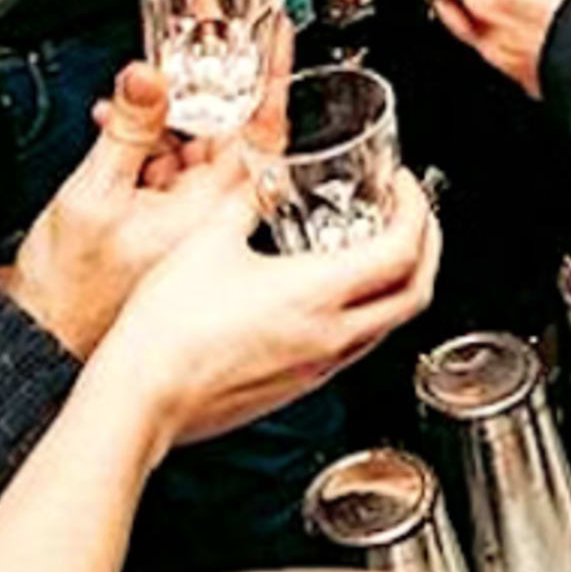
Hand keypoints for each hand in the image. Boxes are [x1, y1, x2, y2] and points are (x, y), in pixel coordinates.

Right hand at [0, 64, 243, 356]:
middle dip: (211, 90)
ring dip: (172, 122)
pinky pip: (175, 184)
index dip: (270, 81)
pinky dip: (153, 154)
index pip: (259, 134)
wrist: (40, 345)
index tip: (277, 41)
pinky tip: (120, 136)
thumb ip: (128, 129)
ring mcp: (195, 241)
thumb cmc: (67, 292)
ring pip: (198, 158)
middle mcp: (214, 230)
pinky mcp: (170, 246)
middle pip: (231, 140)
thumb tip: (150, 77)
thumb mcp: (93, 194)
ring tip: (139, 95)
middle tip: (198, 46)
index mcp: (212, 216)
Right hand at [84, 157, 442, 447]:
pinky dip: (365, 311)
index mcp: (318, 294)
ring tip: (376, 245)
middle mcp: (330, 336)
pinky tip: (332, 292)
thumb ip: (244, 199)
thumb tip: (260, 173)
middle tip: (409, 213)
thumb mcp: (208, 240)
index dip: (416, 210)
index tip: (402, 186)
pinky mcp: (298, 384)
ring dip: (400, 281)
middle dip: (429, 246)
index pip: (403, 250)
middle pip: (416, 293)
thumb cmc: (166, 330)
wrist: (141, 397)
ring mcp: (318, 366)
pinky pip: (355, 345)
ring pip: (389, 323)